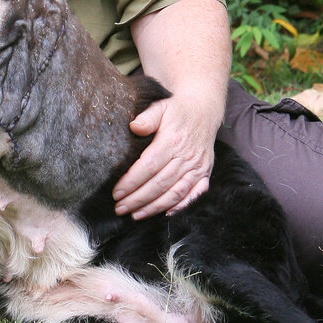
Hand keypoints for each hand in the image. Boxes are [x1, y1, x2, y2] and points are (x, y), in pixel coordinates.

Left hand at [111, 93, 217, 219]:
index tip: (116, 192)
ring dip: (155, 207)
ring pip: (175, 193)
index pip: (148, 166)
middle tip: (120, 208)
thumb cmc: (177, 111)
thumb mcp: (160, 107)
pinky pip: (194, 195)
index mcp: (172, 141)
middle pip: (159, 184)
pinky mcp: (205, 173)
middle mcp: (186, 157)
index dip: (131, 182)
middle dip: (138, 199)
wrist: (204, 109)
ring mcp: (197, 167)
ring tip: (136, 215)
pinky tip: (166, 214)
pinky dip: (181, 207)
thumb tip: (133, 126)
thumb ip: (147, 118)